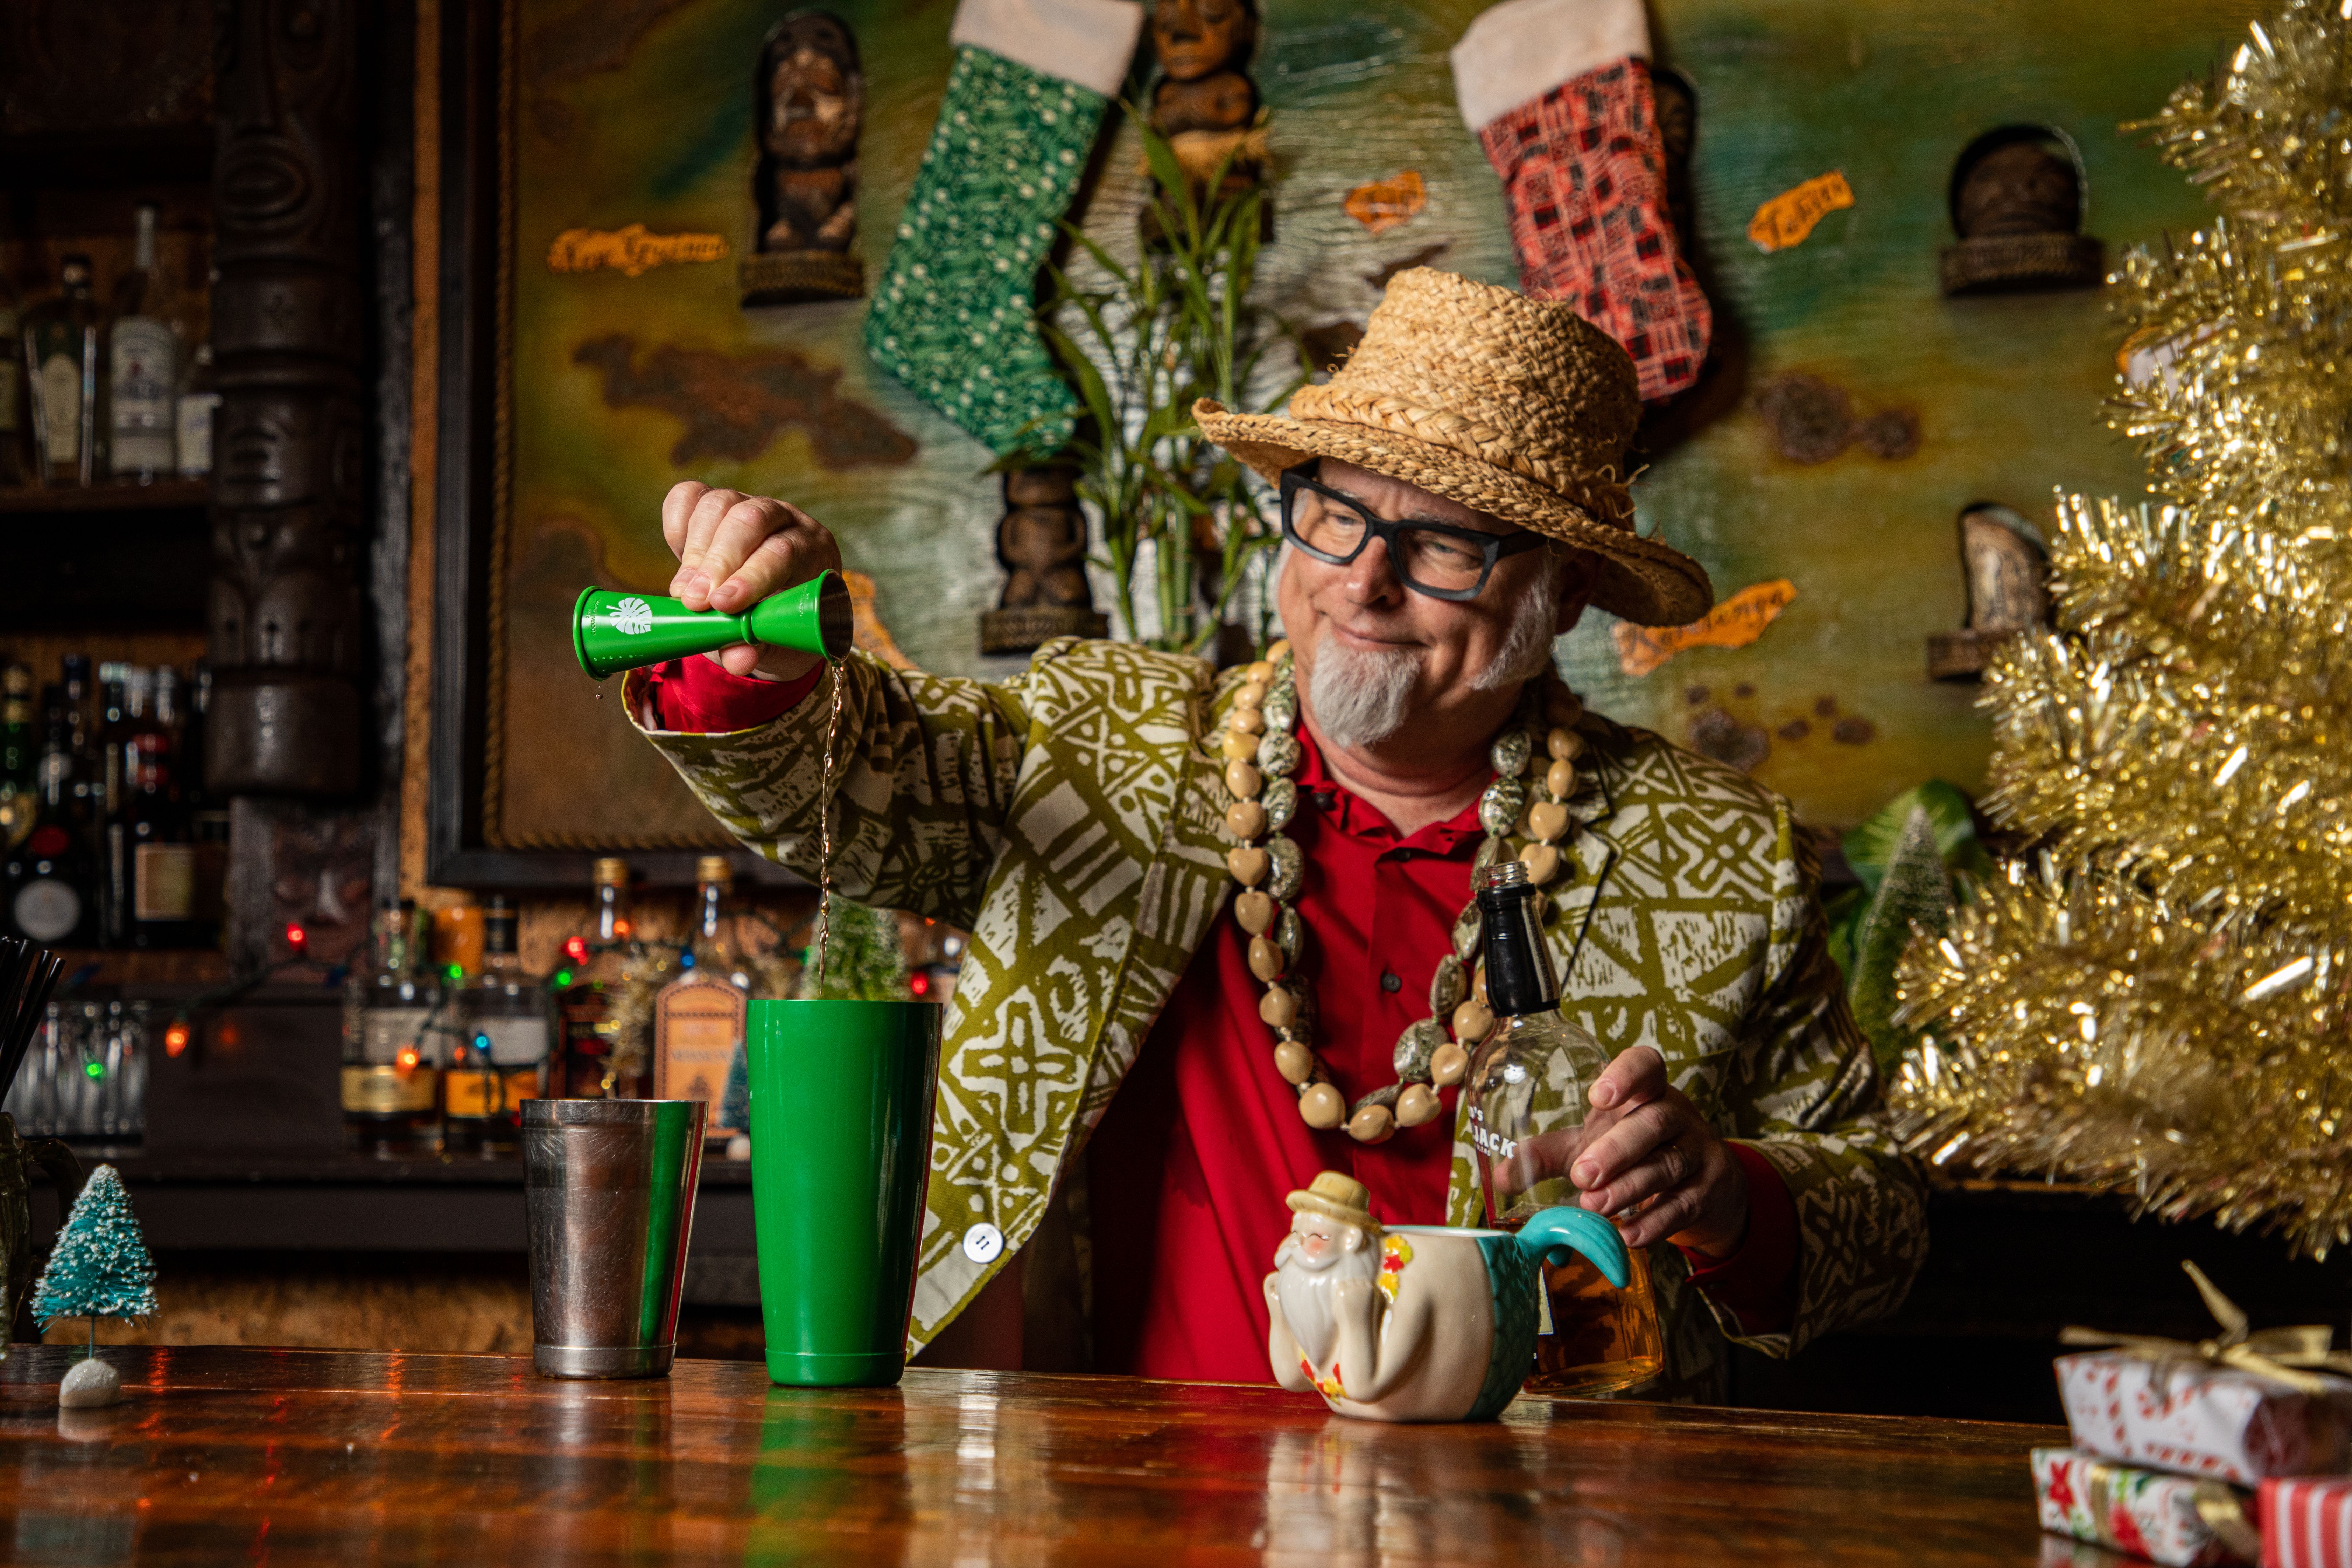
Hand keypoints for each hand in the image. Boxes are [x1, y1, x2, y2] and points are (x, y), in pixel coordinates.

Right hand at [660, 481, 844, 680]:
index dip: (752, 575)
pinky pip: (691, 497)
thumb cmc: (777, 625)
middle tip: (694, 601)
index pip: (784, 551)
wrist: (771, 608)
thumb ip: (755, 650)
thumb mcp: (772, 644)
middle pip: (751, 518)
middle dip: (718, 560)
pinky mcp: (716, 503)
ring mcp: (749, 504)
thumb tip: (738, 660)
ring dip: (696, 549)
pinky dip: (678, 526)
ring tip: (684, 591)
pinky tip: (680, 558)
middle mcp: (785, 520)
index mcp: (813, 552)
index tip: (722, 604)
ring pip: (720, 503)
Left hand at [1569, 1047, 1748, 1256]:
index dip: (1626, 1074)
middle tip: (1583, 1174)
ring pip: (1668, 1164)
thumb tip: (1502, 1176)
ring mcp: (1697, 1153)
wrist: (1706, 1186)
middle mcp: (1676, 1116)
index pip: (1646, 1066)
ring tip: (1595, 1206)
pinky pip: (1683, 1206)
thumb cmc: (1637, 1152)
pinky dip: (1654, 1222)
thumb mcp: (1592, 1144)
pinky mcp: (1707, 1192)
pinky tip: (1628, 1234)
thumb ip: (1549, 1155)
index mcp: (1647, 1092)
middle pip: (1653, 1123)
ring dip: (1629, 1187)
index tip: (1598, 1095)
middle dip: (1617, 1148)